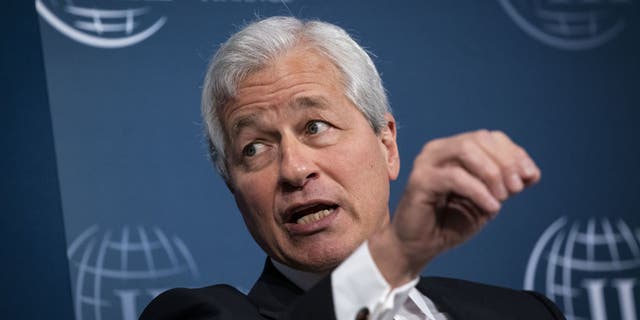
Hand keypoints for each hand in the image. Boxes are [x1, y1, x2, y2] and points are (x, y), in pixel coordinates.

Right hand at [369, 130, 540, 286]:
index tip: (531, 177)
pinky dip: (479, 191)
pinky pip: (455, 177)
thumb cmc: (449, 222)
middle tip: (517, 189)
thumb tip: (531, 173)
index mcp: (454, 149)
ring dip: (492, 173)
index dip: (514, 154)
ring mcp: (427, 162)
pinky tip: (491, 207)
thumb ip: (505, 185)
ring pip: (466, 150)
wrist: (419, 246)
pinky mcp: (420, 180)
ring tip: (503, 197)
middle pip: (480, 139)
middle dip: (505, 162)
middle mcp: (439, 150)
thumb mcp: (486, 200)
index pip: (490, 138)